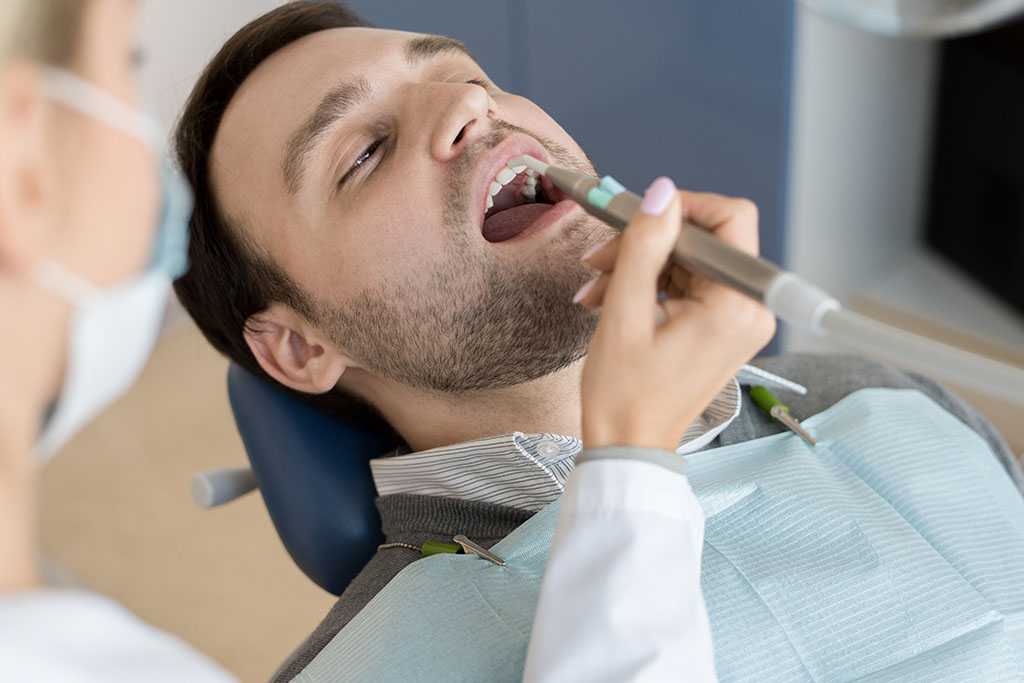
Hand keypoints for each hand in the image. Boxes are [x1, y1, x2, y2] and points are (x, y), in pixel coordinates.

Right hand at [576, 177, 775, 450]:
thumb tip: (661, 192)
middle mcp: (749, 308)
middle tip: (600, 257)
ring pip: (690, 259)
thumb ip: (644, 246)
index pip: (729, 218)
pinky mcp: (720, 327)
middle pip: (704, 239)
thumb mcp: (624, 313)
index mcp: (736, 305)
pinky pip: (687, 284)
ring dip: (641, 264)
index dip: (680, 208)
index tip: (637, 218)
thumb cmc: (625, 395)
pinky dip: (649, 283)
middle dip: (649, 242)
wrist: (628, 445)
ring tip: (596, 286)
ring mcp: (737, 319)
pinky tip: (611, 297)